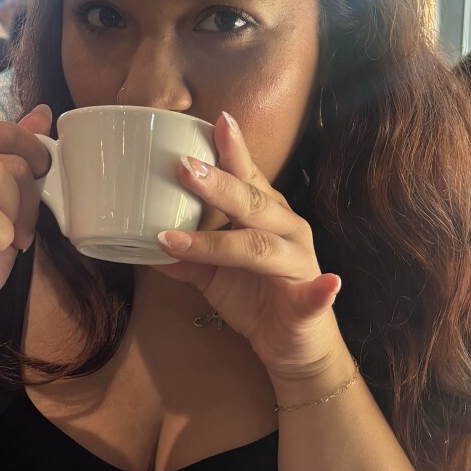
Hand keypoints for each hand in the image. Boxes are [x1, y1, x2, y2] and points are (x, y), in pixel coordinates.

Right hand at [0, 104, 51, 367]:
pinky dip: (3, 236)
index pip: (1, 130)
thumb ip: (16, 158)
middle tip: (22, 229)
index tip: (36, 190)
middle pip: (5, 157)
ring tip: (8, 241)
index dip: (34, 156)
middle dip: (30, 195)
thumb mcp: (1, 205)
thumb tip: (42, 114)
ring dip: (17, 215)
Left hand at [157, 112, 344, 379]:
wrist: (295, 348)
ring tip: (177, 239)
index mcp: (266, 216)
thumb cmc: (256, 301)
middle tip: (184, 166)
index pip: (247, 178)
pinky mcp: (311, 303)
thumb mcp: (213, 275)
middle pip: (252, 204)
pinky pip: (318, 294)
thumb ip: (184, 256)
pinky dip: (324, 289)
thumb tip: (141, 239)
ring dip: (221, 243)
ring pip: (262, 246)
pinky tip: (330, 283)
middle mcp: (287, 231)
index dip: (232, 151)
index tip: (217, 121)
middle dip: (218, 185)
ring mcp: (301, 264)